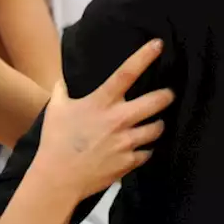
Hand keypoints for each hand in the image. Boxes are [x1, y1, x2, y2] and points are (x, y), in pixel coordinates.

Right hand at [36, 39, 173, 202]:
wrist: (58, 178)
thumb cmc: (56, 141)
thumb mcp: (56, 109)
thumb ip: (62, 91)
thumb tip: (62, 79)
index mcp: (102, 102)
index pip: (127, 73)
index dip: (145, 56)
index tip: (159, 44)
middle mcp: (119, 119)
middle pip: (157, 101)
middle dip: (166, 96)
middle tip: (167, 95)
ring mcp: (127, 142)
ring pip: (157, 128)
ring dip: (158, 124)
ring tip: (155, 123)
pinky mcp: (129, 161)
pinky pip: (148, 153)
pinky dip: (146, 150)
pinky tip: (141, 148)